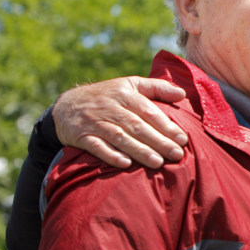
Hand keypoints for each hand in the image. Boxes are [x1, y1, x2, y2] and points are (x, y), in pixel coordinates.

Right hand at [52, 77, 187, 168]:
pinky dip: (110, 155)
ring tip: (158, 162)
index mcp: (125, 94)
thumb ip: (157, 88)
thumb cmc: (108, 96)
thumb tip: (183, 94)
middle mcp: (111, 107)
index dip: (166, 125)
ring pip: (120, 137)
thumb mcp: (130, 84)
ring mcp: (95, 122)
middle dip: (158, 141)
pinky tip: (125, 164)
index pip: (149, 111)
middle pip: (137, 126)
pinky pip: (96, 147)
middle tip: (177, 154)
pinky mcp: (81, 136)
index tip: (182, 138)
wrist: (66, 105)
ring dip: (139, 151)